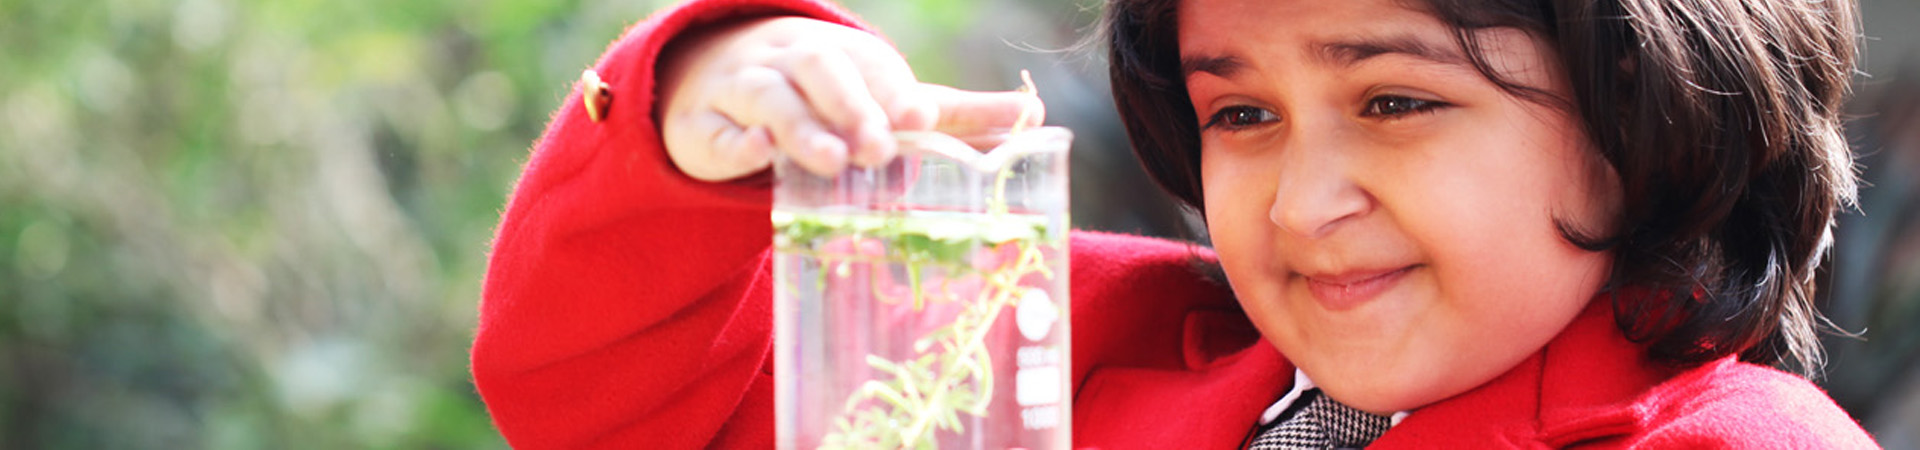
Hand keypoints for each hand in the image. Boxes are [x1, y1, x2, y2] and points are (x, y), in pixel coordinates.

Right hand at [657, 17, 1042, 180]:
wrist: (720, 80)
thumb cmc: (825, 96)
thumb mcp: (887, 100)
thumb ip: (956, 114)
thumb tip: (1035, 114)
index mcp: (843, 56)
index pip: (871, 68)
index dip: (893, 92)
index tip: (919, 119)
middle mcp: (792, 65)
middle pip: (819, 71)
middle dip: (850, 106)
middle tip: (879, 149)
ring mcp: (743, 92)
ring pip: (768, 97)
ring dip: (799, 126)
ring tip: (831, 162)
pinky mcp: (703, 129)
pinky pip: (714, 131)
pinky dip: (734, 144)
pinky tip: (755, 156)